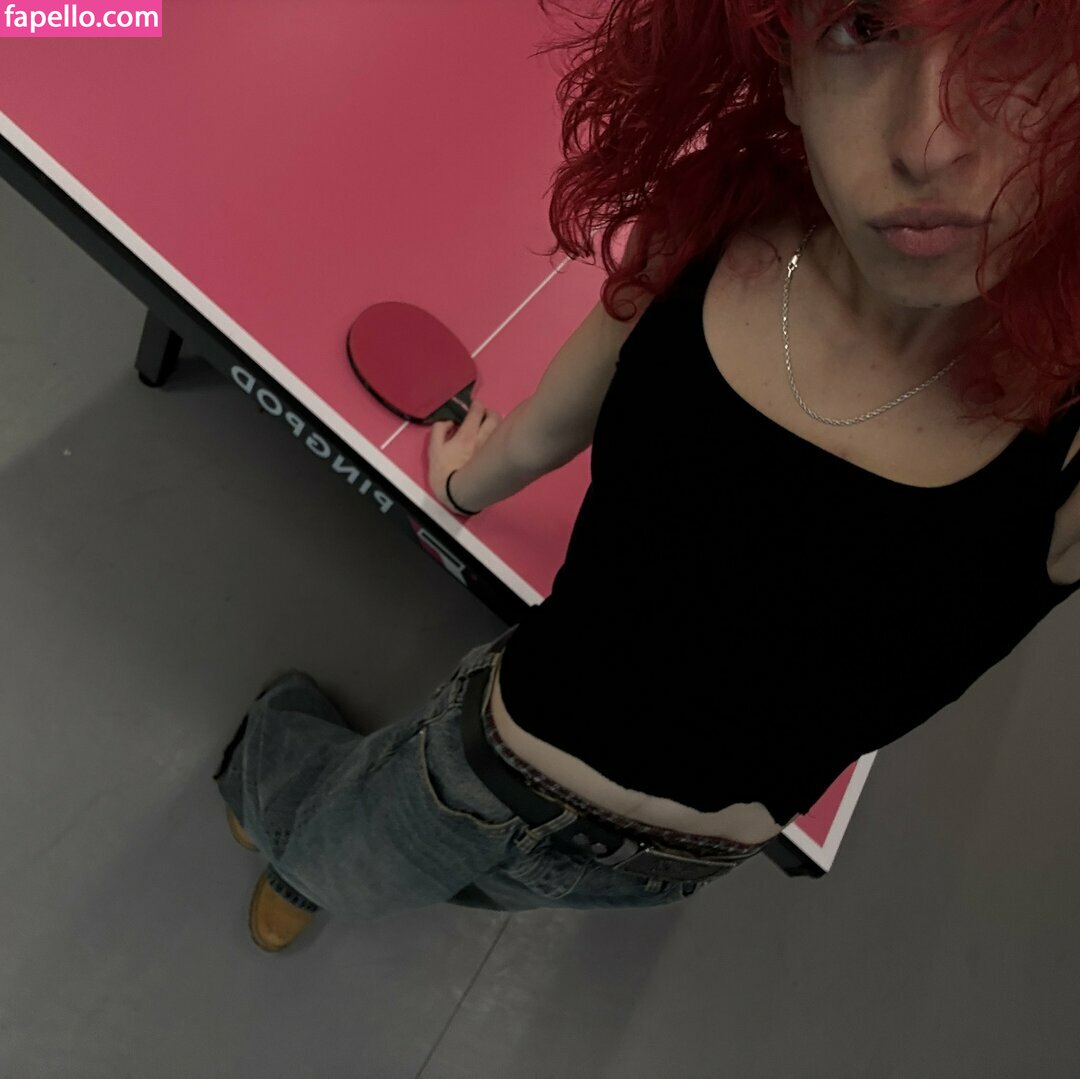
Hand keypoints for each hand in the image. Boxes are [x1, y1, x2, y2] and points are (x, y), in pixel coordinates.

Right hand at [427, 399, 501, 513]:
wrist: (458, 494)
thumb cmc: (444, 472)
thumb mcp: (434, 450)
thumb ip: (439, 431)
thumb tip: (449, 421)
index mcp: (467, 435)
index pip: (477, 411)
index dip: (477, 405)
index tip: (474, 406)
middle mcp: (483, 439)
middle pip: (494, 417)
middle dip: (489, 412)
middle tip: (484, 414)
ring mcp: (492, 449)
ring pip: (501, 428)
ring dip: (496, 423)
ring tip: (490, 425)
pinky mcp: (496, 459)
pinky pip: (501, 442)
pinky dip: (499, 436)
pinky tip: (494, 439)